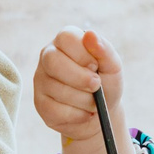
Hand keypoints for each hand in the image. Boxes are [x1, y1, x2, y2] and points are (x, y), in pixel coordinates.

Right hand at [33, 28, 125, 153]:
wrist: (101, 118)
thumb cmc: (109, 88)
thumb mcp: (114, 70)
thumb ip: (105, 52)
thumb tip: (91, 35)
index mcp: (67, 43)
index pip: (65, 37)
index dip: (80, 56)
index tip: (96, 72)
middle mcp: (48, 58)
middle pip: (52, 61)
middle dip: (78, 80)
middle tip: (95, 92)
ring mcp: (40, 82)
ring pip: (51, 88)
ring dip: (77, 102)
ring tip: (90, 107)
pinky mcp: (39, 104)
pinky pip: (50, 111)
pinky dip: (70, 118)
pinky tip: (80, 118)